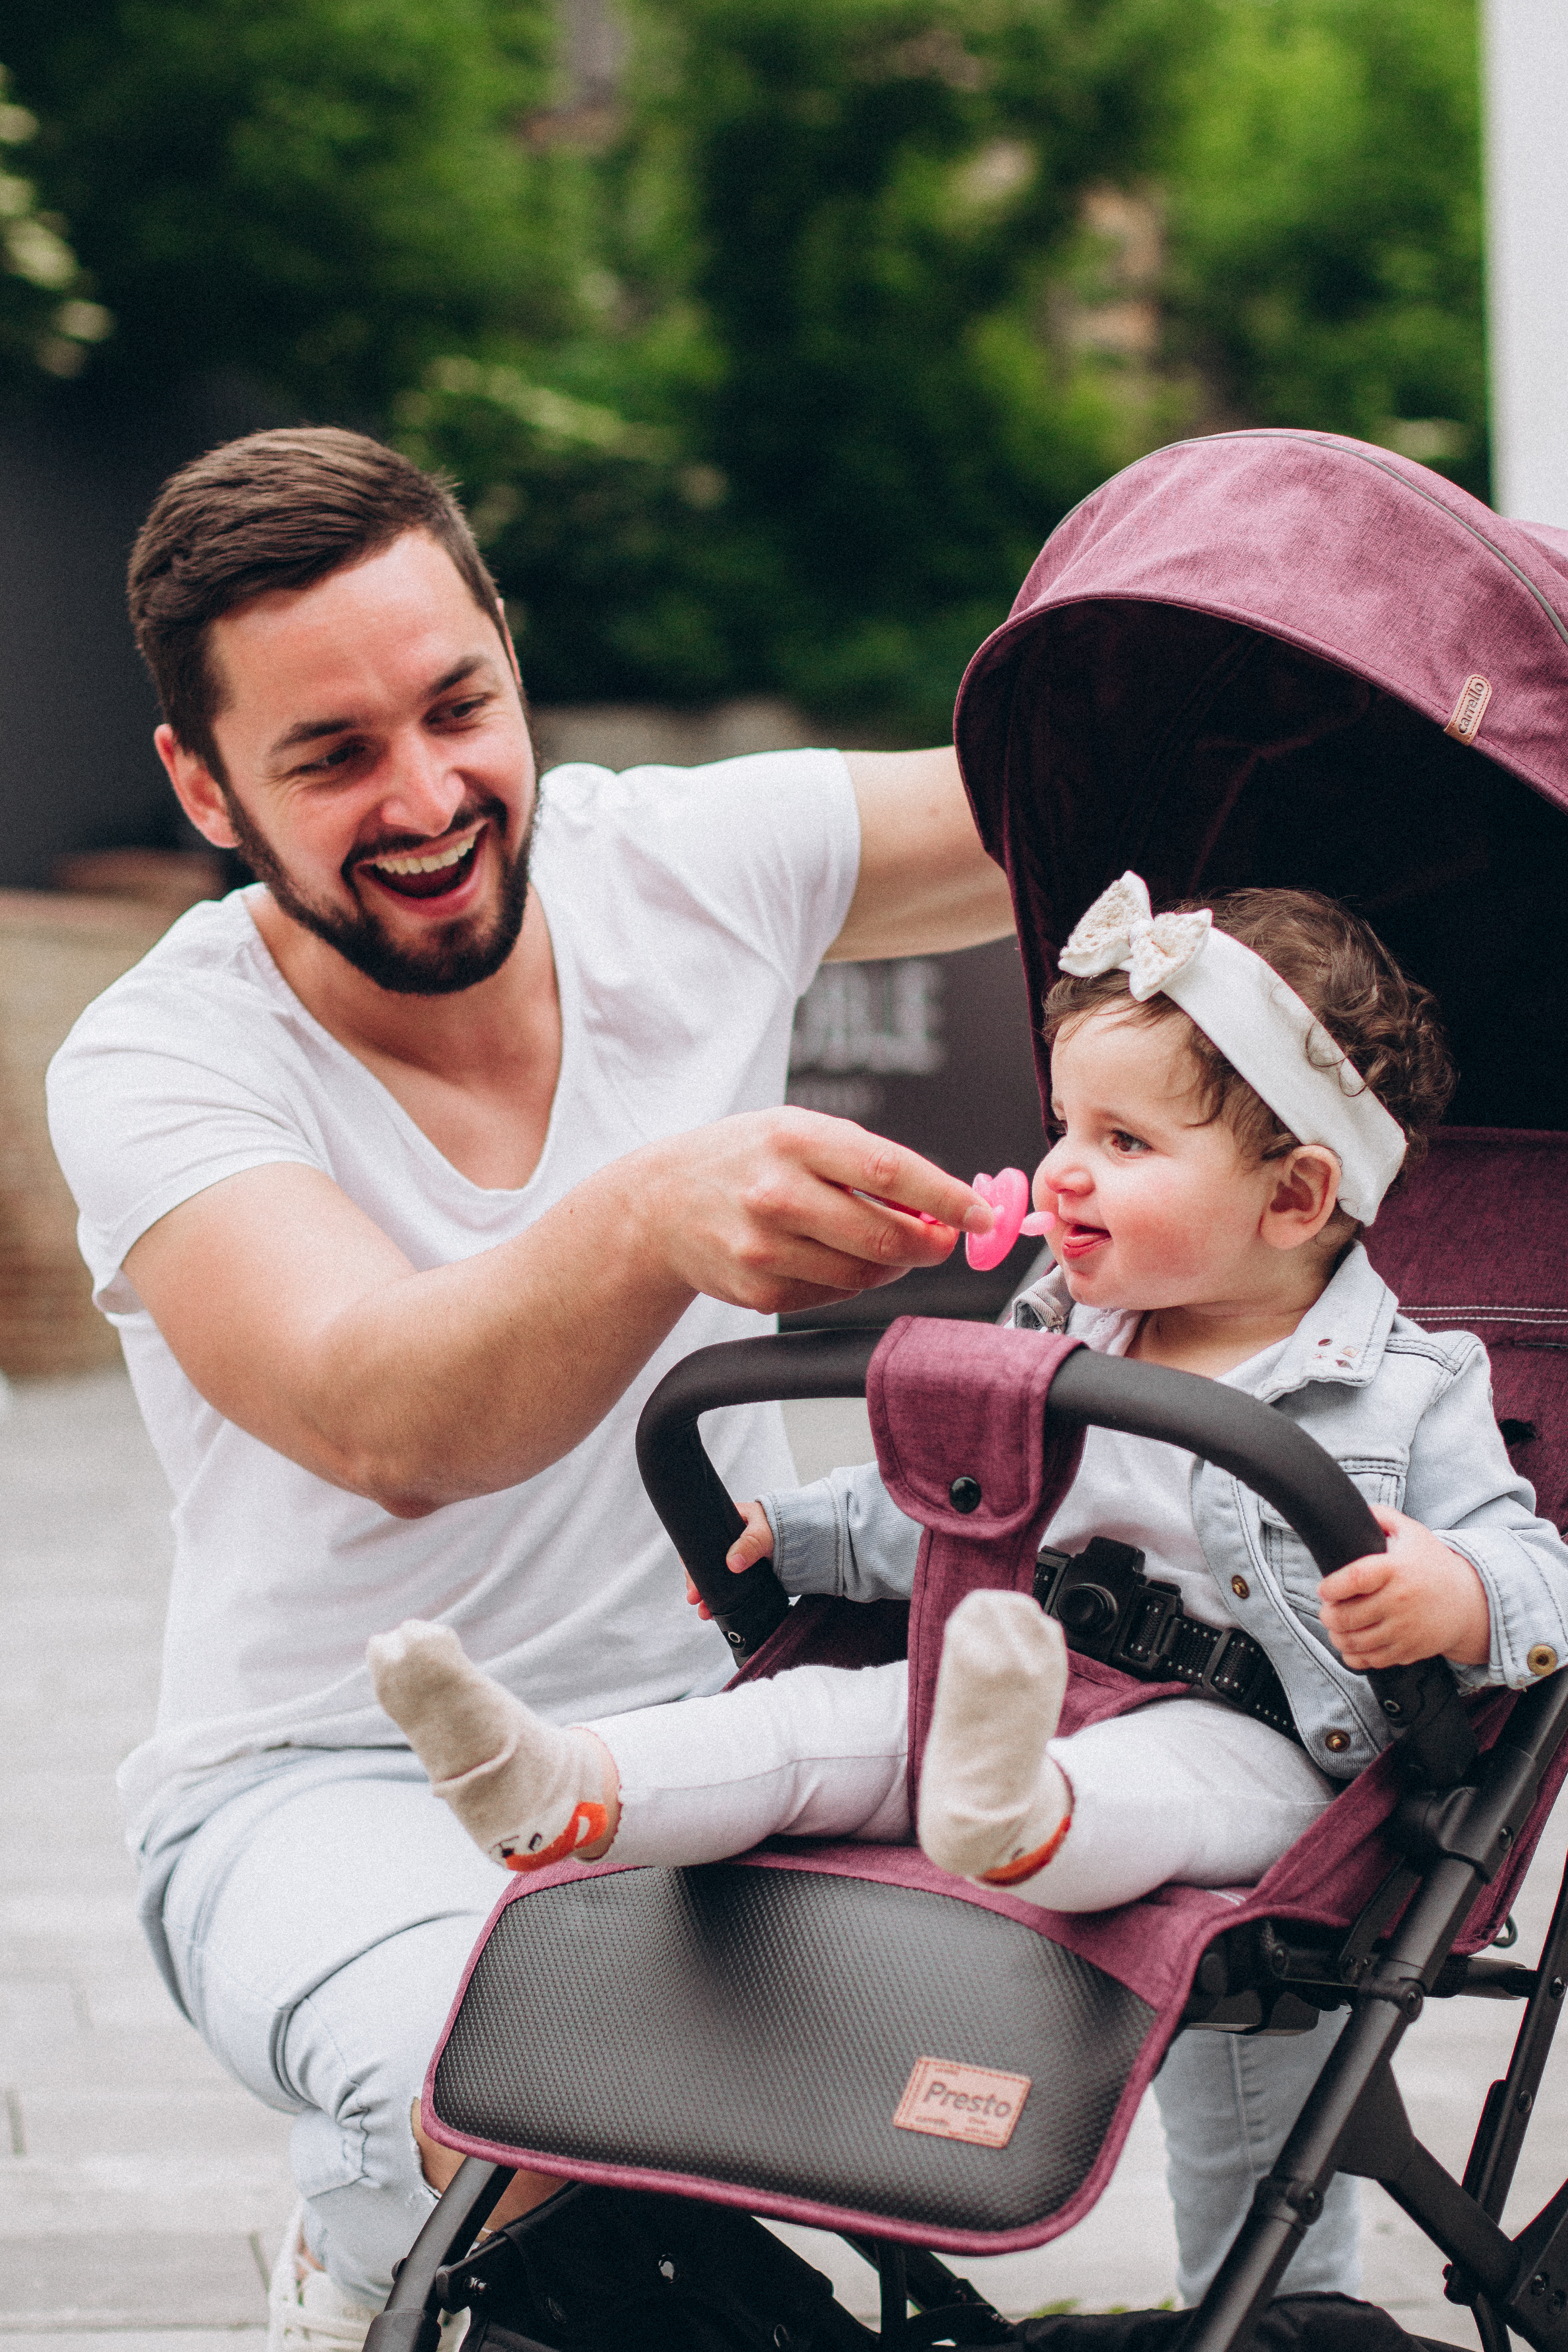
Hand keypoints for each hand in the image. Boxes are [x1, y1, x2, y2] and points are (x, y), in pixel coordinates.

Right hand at [634, 1108, 992, 1316]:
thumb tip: (937, 1201)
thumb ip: (863, 1160)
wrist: (658, 1206)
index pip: (890, 1170)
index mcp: (794, 1138)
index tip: (981, 1215)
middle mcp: (777, 1192)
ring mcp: (765, 1247)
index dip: (945, 1198)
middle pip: (884, 1233)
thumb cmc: (741, 1159)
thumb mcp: (795, 1131)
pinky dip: (849, 1280)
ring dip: (891, 1263)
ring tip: (883, 1242)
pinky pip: (833, 1294)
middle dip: (929, 1243)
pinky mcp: (758, 1290)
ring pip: (865, 1271)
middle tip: (943, 1239)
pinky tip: (830, 1256)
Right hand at [684, 1501, 774, 1618]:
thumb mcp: (763, 1531)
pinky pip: (732, 1587)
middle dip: (697, 1585)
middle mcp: (728, 1544)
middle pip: (705, 1566)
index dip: (692, 1563)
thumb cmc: (782, 1524)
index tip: (691, 1580)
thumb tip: (733, 1562)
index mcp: (725, 1526)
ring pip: (716, 1580)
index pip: (700, 1544)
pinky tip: (719, 1610)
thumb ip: (750, 1543)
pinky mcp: (747, 1574)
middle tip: (694, 1599)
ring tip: (705, 1612)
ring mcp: (737, 1560)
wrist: (805, 1536)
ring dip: (708, 1596)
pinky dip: (724, 1599)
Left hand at [1317, 1505, 1491, 1670]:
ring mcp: (1405, 1629)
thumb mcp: (1411, 1532)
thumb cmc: (1432, 1563)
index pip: (1355, 1579)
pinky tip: (1350, 1644)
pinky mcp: (1409, 1650)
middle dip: (1328, 1615)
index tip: (1324, 1589)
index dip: (1331, 1587)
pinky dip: (1354, 1656)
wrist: (1469, 1601)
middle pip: (1348, 1616)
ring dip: (1337, 1636)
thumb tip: (1351, 1510)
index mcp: (1396, 1569)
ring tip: (1336, 1626)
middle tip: (1327, 1610)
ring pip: (1356, 1642)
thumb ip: (1381, 1517)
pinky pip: (1372, 1660)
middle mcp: (1400, 1601)